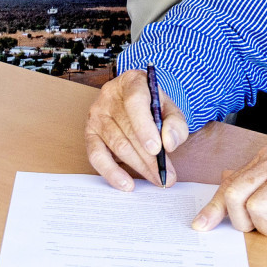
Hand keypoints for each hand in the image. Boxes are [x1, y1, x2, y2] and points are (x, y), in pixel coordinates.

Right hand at [85, 70, 188, 189]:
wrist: (136, 102)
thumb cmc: (154, 107)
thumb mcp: (171, 109)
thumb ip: (176, 124)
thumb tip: (169, 144)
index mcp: (131, 82)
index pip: (134, 102)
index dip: (145, 126)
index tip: (157, 149)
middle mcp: (109, 95)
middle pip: (127, 130)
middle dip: (150, 158)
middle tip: (167, 176)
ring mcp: (96, 114)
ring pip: (117, 145)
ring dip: (138, 166)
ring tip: (156, 179)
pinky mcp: (89, 133)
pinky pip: (96, 155)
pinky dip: (111, 172)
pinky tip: (126, 184)